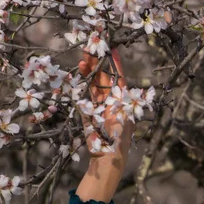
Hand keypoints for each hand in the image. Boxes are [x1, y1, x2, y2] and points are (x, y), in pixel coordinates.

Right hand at [78, 48, 133, 162]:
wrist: (107, 155)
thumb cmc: (119, 136)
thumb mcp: (123, 114)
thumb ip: (120, 98)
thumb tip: (119, 80)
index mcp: (123, 100)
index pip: (119, 77)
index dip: (115, 63)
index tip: (112, 48)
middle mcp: (112, 100)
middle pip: (105, 77)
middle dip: (99, 63)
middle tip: (92, 48)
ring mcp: (100, 104)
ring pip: (94, 83)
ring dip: (90, 70)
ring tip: (84, 56)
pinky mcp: (89, 110)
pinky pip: (86, 92)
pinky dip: (83, 81)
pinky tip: (80, 69)